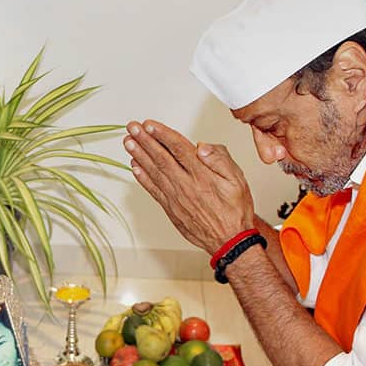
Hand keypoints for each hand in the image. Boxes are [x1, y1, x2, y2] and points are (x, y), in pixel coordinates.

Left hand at [123, 119, 254, 252]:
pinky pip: (153, 190)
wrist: (230, 241)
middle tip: (132, 128)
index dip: (162, 134)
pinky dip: (142, 178)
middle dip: (145, 140)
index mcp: (202, 175)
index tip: (149, 124)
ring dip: (139, 155)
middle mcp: (185, 185)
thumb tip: (202, 146)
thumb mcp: (238, 181)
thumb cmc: (235, 210)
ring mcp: (176, 197)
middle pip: (161, 157)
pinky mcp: (171, 208)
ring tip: (128, 142)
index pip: (178, 148)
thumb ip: (220, 160)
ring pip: (154, 172)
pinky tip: (134, 166)